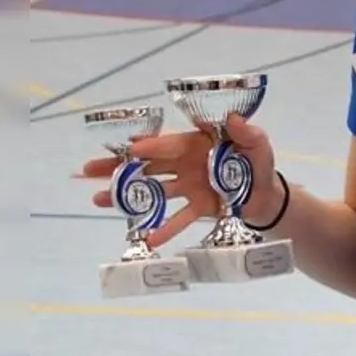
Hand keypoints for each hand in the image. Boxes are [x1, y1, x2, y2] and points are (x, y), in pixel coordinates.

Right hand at [77, 113, 280, 247]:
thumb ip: (246, 132)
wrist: (268, 194)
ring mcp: (188, 187)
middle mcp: (186, 164)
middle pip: (147, 164)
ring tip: (98, 200)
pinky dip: (164, 228)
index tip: (130, 147)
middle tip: (87, 169)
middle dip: (118, 166)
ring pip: (153, 190)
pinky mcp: (197, 208)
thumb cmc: (258, 161)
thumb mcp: (258, 143)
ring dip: (127, 196)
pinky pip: (178, 218)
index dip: (151, 144)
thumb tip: (233, 118)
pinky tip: (148, 237)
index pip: (169, 143)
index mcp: (196, 143)